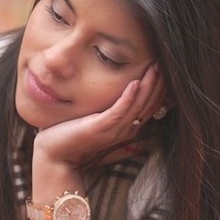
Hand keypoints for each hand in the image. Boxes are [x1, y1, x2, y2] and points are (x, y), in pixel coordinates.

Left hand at [33, 64, 165, 165]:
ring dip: (148, 86)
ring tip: (155, 68)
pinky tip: (134, 82)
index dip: (159, 89)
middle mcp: (124, 130)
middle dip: (158, 84)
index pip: (149, 107)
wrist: (54, 155)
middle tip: (164, 63)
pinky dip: (128, 97)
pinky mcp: (100, 128)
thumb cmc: (70, 134)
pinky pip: (119, 111)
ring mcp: (113, 130)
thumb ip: (107, 108)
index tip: (163, 70)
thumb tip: (116, 90)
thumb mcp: (94, 119)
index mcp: (125, 128)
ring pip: (138, 106)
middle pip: (148, 105)